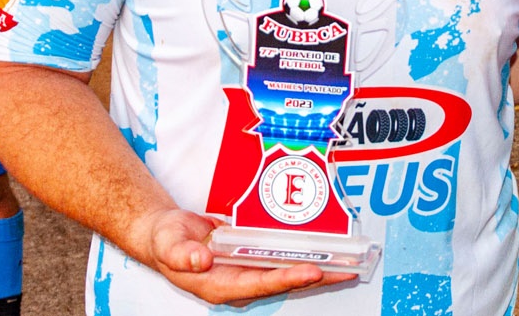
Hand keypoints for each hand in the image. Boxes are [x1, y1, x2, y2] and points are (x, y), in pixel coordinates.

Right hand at [136, 208, 352, 304]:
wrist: (168, 234)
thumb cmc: (167, 240)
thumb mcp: (168, 244)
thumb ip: (182, 254)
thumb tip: (202, 260)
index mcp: (220, 285)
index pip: (261, 284)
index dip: (288, 279)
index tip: (313, 271)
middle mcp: (240, 282)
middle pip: (285, 282)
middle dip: (318, 277)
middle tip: (349, 270)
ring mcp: (249, 271)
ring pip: (290, 272)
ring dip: (320, 269)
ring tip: (351, 263)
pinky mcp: (255, 258)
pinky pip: (285, 258)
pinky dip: (306, 254)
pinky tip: (329, 249)